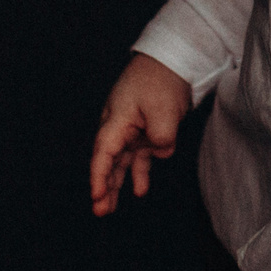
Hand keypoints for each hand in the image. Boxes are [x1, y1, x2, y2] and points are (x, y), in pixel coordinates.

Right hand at [90, 53, 192, 214]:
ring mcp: (133, 128)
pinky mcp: (148, 128)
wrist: (173, 58)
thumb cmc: (161, 79)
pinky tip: (139, 190)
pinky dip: (139, 171)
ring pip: (122, 162)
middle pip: (108, 161)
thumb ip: (161, 137)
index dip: (98, 177)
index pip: (103, 154)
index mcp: (116, 120)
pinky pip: (140, 156)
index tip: (96, 197)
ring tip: (111, 208)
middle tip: (100, 211)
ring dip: (117, 184)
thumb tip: (159, 152)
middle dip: (103, 187)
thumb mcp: (164, 110)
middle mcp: (120, 126)